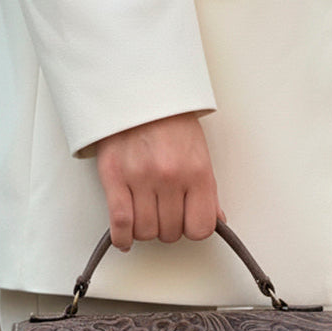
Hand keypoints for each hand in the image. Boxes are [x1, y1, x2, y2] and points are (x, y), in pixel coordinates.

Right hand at [95, 113, 224, 250]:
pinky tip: (124, 239)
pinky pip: (120, 223)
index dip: (192, 230)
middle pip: (170, 232)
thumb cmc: (169, 120)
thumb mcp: (200, 154)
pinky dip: (122, 238)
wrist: (138, 91)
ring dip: (145, 231)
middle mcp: (170, 177)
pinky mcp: (115, 178)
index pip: (200, 228)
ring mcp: (141, 178)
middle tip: (164, 214)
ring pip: (145, 232)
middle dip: (167, 229)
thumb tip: (216, 220)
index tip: (187, 223)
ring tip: (145, 216)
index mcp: (197, 172)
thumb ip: (207, 191)